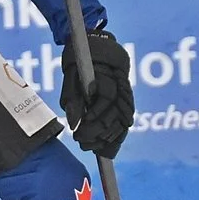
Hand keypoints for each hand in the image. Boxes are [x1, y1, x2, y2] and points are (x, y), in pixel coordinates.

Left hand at [60, 27, 132, 157]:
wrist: (100, 52)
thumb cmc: (82, 64)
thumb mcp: (72, 77)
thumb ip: (72, 99)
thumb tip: (73, 123)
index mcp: (109, 80)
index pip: (105, 104)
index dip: (91, 121)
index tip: (77, 132)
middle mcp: (122, 91)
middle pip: (113, 118)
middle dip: (95, 133)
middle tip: (79, 140)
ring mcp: (126, 100)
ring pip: (120, 125)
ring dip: (104, 139)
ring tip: (87, 146)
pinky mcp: (126, 107)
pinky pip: (123, 126)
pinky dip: (114, 138)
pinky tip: (103, 147)